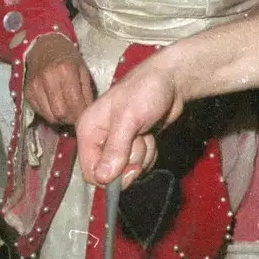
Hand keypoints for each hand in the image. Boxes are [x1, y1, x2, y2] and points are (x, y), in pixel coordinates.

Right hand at [23, 33, 95, 124]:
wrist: (43, 45)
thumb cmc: (67, 57)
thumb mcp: (82, 69)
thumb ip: (87, 92)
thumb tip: (88, 113)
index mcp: (66, 71)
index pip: (75, 105)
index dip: (81, 115)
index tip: (85, 116)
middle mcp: (48, 79)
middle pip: (61, 113)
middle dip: (70, 119)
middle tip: (75, 115)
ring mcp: (35, 86)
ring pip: (50, 116)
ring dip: (60, 119)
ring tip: (66, 112)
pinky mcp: (27, 92)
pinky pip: (40, 112)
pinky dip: (49, 114)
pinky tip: (55, 106)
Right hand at [76, 50, 186, 184]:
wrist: (170, 81)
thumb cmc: (145, 91)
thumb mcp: (129, 119)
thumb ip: (115, 148)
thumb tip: (103, 177)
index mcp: (88, 130)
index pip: (90, 171)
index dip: (110, 177)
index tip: (130, 168)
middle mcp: (99, 139)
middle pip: (111, 174)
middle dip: (130, 162)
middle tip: (139, 140)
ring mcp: (117, 143)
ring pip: (128, 170)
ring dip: (142, 155)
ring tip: (144, 131)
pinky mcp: (133, 145)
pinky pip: (140, 164)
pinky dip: (149, 153)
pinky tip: (150, 134)